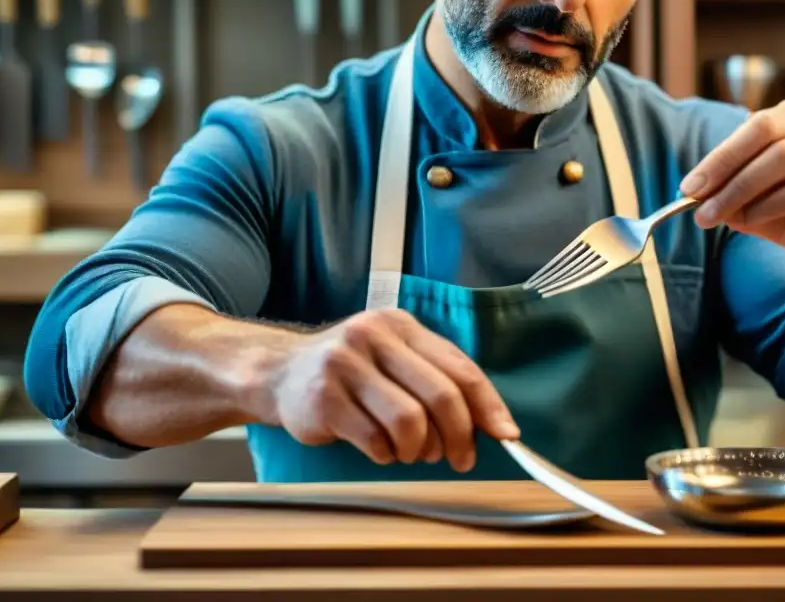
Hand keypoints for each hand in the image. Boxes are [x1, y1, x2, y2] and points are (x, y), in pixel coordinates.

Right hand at [269, 309, 519, 471]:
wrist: (278, 374)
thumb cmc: (350, 374)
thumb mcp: (392, 359)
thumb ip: (435, 379)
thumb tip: (491, 423)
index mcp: (401, 325)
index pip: (460, 367)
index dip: (488, 405)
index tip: (506, 435)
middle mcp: (374, 336)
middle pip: (441, 396)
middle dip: (459, 436)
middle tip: (459, 459)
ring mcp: (346, 364)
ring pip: (409, 421)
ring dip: (417, 450)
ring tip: (409, 453)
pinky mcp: (324, 397)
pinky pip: (374, 439)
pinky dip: (385, 455)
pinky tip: (378, 450)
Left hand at [679, 98, 784, 271]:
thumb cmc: (778, 207)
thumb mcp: (742, 192)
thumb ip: (721, 184)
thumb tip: (692, 190)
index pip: (753, 126)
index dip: (719, 156)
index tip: (689, 187)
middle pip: (767, 134)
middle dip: (727, 170)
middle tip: (698, 203)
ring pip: (784, 160)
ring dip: (742, 192)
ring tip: (721, 217)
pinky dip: (768, 206)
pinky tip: (749, 220)